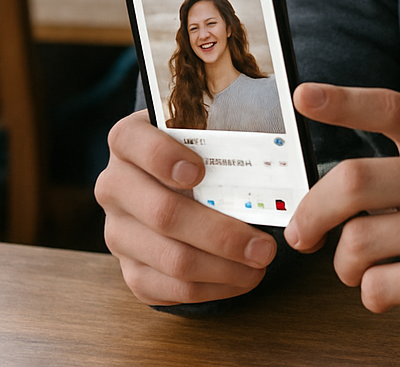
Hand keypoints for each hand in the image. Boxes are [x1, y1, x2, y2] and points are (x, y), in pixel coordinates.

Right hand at [95, 111, 277, 304]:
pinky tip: (241, 278)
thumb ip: (222, 130)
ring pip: (171, 258)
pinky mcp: (130, 269)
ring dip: (224, 267)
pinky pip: (169, 289)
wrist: (170, 180)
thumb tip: (268, 152)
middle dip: (221, 233)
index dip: (163, 157)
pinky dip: (211, 287)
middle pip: (164, 214)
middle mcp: (115, 186)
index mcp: (128, 141)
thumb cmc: (200, 147)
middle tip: (265, 244)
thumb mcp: (205, 128)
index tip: (200, 172)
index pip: (131, 141)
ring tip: (262, 262)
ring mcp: (118, 231)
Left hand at [284, 84, 399, 339]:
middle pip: (356, 180)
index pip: (392, 108)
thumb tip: (324, 189)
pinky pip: (380, 286)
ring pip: (359, 241)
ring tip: (363, 267)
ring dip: (345, 265)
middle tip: (302, 234)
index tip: (304, 96)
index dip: (345, 101)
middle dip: (313, 212)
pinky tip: (396, 287)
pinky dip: (371, 294)